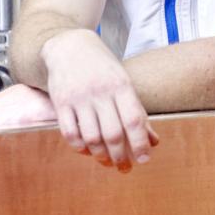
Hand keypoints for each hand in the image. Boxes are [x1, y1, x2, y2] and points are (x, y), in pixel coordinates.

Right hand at [40, 28, 158, 170]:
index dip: (140, 143)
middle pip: (113, 133)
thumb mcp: (123, 82)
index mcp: (121, 85)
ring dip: (101, 156)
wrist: (69, 46)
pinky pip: (70, 133)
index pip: (134, 120)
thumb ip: (137, 111)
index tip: (144, 159)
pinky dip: (80, 148)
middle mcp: (100, 92)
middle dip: (121, 156)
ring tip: (108, 162)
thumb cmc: (102, 67)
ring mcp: (78, 97)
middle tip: (125, 167)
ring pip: (92, 137)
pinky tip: (88, 151)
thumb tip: (154, 142)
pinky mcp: (60, 103)